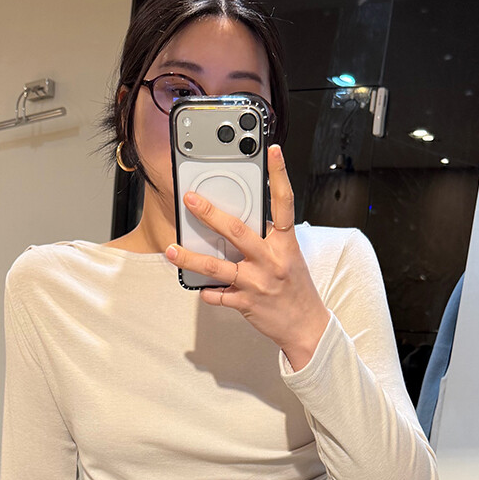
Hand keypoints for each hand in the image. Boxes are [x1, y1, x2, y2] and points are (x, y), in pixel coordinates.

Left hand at [164, 144, 330, 367]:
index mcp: (286, 245)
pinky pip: (218, 296)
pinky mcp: (246, 303)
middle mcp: (271, 261)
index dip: (280, 176)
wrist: (307, 327)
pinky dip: (207, 291)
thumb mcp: (290, 258)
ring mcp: (257, 283)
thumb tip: (242, 222)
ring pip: (217, 267)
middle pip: (237, 231)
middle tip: (191, 199)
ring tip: (171, 249)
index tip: (273, 152)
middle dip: (210, 214)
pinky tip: (200, 288)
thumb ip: (269, 239)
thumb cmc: (296, 290)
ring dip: (190, 258)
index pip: (284, 204)